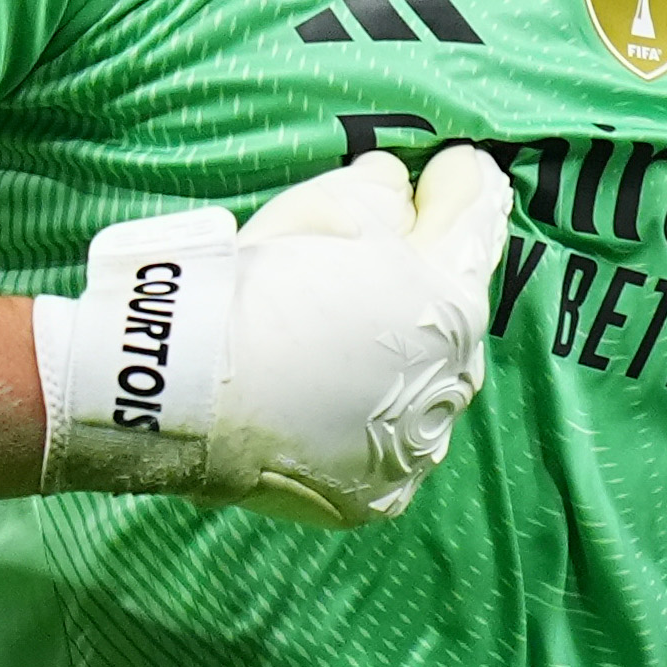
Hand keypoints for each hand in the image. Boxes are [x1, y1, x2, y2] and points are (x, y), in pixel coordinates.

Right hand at [36, 145, 509, 525]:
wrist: (187, 386)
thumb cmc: (263, 282)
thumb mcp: (329, 205)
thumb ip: (387, 191)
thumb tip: (407, 190)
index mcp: (456, 303)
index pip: (480, 223)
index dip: (460, 186)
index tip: (447, 171)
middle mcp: (457, 382)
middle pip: (455, 310)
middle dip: (425, 279)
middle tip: (374, 259)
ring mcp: (421, 447)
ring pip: (427, 382)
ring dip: (402, 354)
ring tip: (339, 339)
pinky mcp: (381, 496)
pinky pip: (390, 442)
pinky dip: (370, 415)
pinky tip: (328, 398)